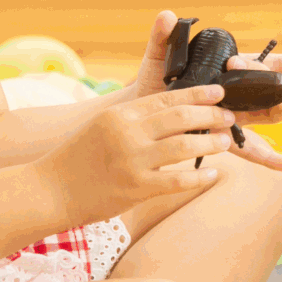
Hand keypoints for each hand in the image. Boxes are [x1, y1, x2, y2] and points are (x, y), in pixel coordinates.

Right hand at [39, 86, 237, 215]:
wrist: (52, 189)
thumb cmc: (80, 157)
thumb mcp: (103, 125)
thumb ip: (135, 118)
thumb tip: (172, 110)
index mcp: (120, 114)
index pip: (167, 98)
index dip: (198, 94)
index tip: (219, 92)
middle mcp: (127, 133)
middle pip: (181, 118)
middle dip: (211, 115)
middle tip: (229, 117)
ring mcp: (133, 162)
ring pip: (185, 147)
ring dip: (210, 143)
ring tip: (225, 141)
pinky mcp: (137, 189)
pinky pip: (178, 181)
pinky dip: (200, 177)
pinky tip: (213, 174)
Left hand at [123, 12, 281, 171]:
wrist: (142, 109)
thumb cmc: (154, 79)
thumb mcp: (159, 56)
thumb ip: (163, 37)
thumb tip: (166, 16)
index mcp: (232, 70)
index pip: (271, 63)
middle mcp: (240, 93)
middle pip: (273, 87)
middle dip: (265, 74)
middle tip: (234, 64)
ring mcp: (235, 115)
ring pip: (270, 113)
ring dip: (277, 106)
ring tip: (272, 100)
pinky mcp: (223, 136)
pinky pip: (249, 150)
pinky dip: (269, 159)